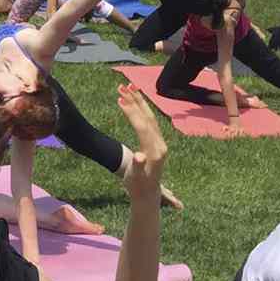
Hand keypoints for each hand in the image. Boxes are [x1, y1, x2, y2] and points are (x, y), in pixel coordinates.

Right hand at [115, 82, 168, 200]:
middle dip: (135, 100)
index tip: (120, 99)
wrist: (148, 194)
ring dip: (139, 102)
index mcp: (155, 152)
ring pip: (150, 117)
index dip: (131, 112)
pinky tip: (135, 102)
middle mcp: (160, 145)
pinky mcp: (157, 142)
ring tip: (128, 87)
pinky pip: (150, 121)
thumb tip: (138, 155)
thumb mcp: (135, 177)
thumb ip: (137, 165)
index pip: (143, 126)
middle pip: (148, 117)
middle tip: (122, 86)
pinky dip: (142, 109)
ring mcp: (160, 143)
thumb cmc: (138, 186)